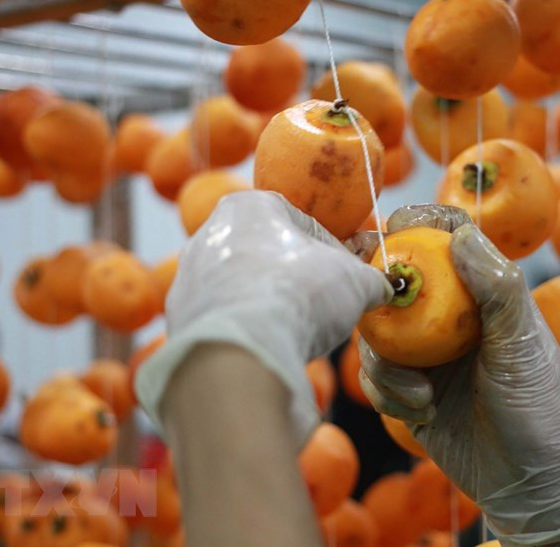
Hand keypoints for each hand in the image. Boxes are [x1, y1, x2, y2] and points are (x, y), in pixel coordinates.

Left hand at [136, 191, 391, 446]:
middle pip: (267, 254)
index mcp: (248, 207)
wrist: (237, 353)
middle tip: (324, 307)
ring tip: (297, 333)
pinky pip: (223, 322)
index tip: (349, 280)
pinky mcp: (178, 320)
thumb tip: (381, 287)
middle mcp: (209, 234)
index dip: (334, 253)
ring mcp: (188, 278)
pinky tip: (267, 349)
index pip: (303, 223)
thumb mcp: (354, 282)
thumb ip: (370, 279)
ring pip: (242, 288)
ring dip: (270, 306)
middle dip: (296, 278)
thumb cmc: (298, 295)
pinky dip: (246, 333)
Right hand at [353, 205, 559, 545]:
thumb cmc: (539, 407)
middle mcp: (449, 319)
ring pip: (376, 333)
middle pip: (398, 281)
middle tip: (368, 300)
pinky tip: (418, 409)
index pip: (448, 239)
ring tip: (418, 392)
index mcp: (482, 296)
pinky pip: (374, 376)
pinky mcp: (406, 391)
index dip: (419, 223)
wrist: (530, 483)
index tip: (394, 228)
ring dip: (386, 361)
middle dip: (377, 291)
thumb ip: (498, 288)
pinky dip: (385, 391)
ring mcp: (425, 355)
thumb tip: (460, 236)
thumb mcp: (523, 344)